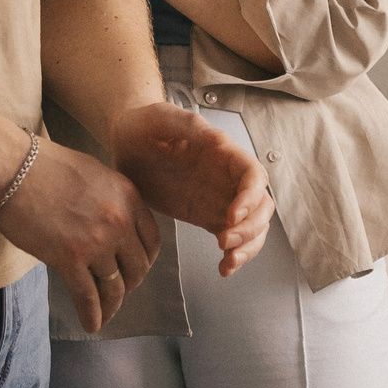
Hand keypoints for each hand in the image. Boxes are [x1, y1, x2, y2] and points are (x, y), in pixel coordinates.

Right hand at [0, 134, 160, 332]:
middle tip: (119, 290)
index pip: (151, 240)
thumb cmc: (46, 166)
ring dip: (112, 303)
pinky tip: (92, 324)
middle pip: (137, 267)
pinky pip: (88, 296)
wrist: (14, 169)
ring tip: (106, 312)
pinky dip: (92, 314)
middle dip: (130, 283)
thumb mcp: (96, 175)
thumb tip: (115, 223)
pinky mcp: (69, 259)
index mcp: (128, 197)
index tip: (136, 269)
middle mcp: (119, 221)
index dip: (145, 260)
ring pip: (115, 285)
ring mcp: (96, 242)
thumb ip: (112, 200)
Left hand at [112, 98, 273, 276]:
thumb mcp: (162, 118)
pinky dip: (234, 256)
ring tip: (228, 262)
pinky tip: (224, 269)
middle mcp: (228, 177)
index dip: (251, 197)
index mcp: (223, 153)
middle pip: (262, 206)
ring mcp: (220, 199)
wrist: (126, 142)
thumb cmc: (144, 124)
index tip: (231, 216)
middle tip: (225, 242)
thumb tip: (214, 138)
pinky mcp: (207, 216)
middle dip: (251, 228)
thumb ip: (187, 125)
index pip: (253, 175)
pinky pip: (231, 238)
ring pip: (253, 226)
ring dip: (249, 246)